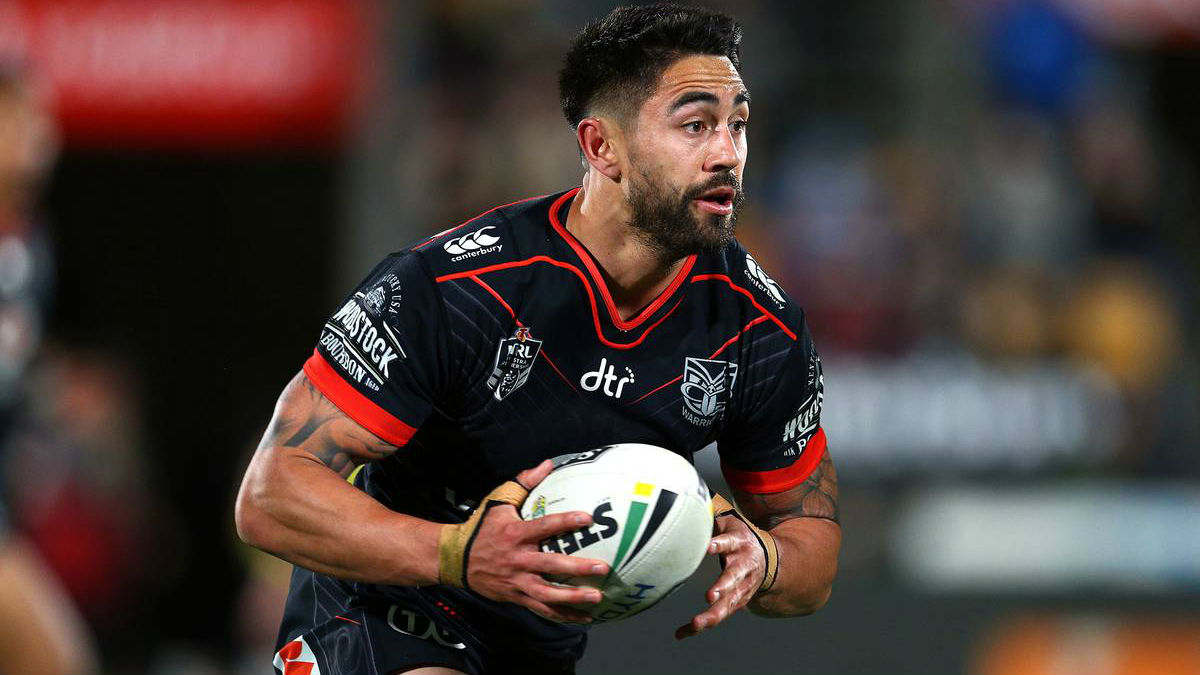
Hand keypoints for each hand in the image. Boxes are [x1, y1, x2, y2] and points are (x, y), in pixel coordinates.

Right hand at [466, 460, 610, 622]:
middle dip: (577, 568)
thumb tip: (548, 464)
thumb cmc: (481, 526)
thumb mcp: (498, 500)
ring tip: (597, 597)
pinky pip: (541, 608)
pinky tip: (583, 617)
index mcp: (515, 534)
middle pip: (550, 566)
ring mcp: (516, 580)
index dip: (566, 522)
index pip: (544, 526)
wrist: (455, 558)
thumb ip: (524, 482)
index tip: (588, 518)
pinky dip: (562, 614)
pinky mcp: (515, 596)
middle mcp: (517, 559)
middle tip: (602, 567)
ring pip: (547, 594)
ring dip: (573, 597)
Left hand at [675, 513, 765, 638]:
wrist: (770, 563)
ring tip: (697, 623)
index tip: (708, 546)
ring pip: (728, 605)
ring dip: (712, 615)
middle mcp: (743, 570)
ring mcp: (740, 590)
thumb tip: (687, 485)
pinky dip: (696, 627)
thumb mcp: (731, 521)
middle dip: (723, 587)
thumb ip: (712, 510)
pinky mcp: (732, 604)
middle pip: (734, 579)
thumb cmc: (739, 538)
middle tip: (710, 594)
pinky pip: (715, 617)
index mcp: (740, 545)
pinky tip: (679, 634)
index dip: (719, 544)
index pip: (728, 543)